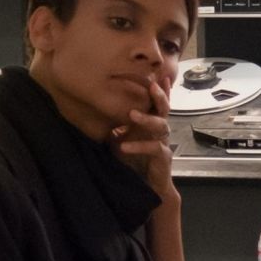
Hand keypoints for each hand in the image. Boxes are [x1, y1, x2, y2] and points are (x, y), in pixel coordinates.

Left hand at [109, 77, 174, 199]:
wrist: (147, 185)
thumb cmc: (134, 161)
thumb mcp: (121, 141)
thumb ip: (115, 128)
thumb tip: (96, 114)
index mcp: (150, 123)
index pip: (155, 103)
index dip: (158, 89)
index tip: (155, 74)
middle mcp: (159, 130)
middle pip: (164, 108)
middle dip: (159, 96)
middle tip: (151, 85)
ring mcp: (163, 143)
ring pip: (161, 125)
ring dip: (146, 118)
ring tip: (131, 114)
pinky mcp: (163, 157)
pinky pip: (153, 148)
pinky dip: (138, 146)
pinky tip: (124, 146)